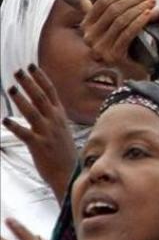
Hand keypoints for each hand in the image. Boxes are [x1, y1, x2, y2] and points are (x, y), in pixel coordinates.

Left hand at [1, 68, 74, 201]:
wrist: (70, 173)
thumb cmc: (64, 152)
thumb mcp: (62, 130)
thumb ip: (53, 116)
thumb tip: (44, 105)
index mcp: (60, 116)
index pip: (51, 91)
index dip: (40, 77)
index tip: (31, 66)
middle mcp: (54, 121)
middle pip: (41, 97)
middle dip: (29, 83)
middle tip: (18, 71)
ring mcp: (47, 133)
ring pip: (33, 112)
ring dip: (21, 99)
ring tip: (11, 88)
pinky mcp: (39, 145)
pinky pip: (25, 133)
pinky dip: (15, 126)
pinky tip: (4, 120)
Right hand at [81, 0, 155, 64]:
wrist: (131, 71)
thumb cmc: (120, 43)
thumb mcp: (103, 26)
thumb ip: (87, 9)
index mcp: (85, 27)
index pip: (102, 3)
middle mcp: (89, 38)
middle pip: (113, 10)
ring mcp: (100, 49)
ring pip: (121, 20)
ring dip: (139, 8)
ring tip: (152, 2)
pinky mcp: (114, 57)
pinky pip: (128, 33)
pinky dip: (140, 21)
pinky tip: (149, 14)